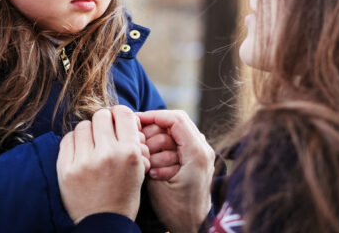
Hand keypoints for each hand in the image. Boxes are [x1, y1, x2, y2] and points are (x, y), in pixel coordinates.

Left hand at [57, 105, 149, 223]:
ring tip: (91, 145)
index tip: (117, 121)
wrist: (103, 223)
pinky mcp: (66, 169)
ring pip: (83, 126)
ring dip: (88, 132)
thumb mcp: (139, 168)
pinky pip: (67, 139)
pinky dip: (74, 142)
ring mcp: (84, 161)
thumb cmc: (124, 194)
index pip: (123, 113)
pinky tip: (80, 152)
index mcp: (129, 153)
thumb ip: (133, 141)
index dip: (120, 115)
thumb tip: (123, 115)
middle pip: (101, 115)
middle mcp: (107, 154)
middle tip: (104, 133)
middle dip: (104, 122)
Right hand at [137, 110, 214, 232]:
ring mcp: (201, 153)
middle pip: (174, 123)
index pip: (175, 118)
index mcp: (197, 152)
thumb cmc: (177, 210)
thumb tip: (137, 136)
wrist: (194, 227)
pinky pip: (178, 144)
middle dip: (153, 133)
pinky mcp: (196, 159)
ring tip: (148, 162)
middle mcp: (203, 148)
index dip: (153, 116)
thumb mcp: (157, 183)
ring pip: (174, 134)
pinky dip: (163, 151)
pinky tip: (154, 166)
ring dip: (157, 143)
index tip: (134, 122)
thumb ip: (149, 156)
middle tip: (139, 147)